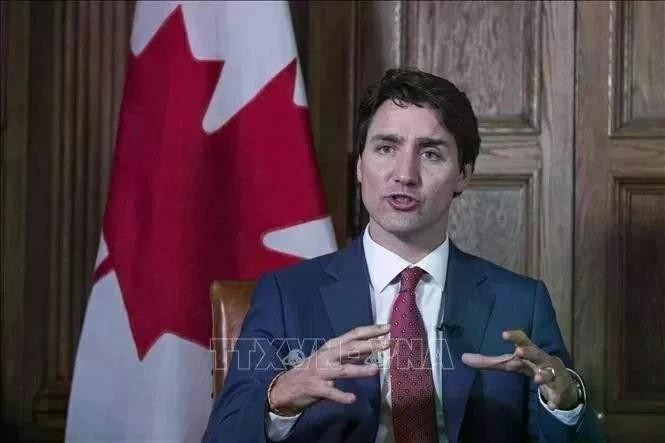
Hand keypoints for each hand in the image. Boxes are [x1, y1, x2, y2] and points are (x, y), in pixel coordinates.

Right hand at [268, 324, 390, 415]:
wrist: (287, 386)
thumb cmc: (313, 370)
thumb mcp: (330, 357)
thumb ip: (350, 354)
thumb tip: (371, 348)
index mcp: (331, 347)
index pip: (353, 335)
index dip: (371, 331)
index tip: (387, 328)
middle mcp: (327, 356)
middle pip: (350, 348)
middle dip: (370, 345)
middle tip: (387, 343)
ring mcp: (321, 372)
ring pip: (343, 370)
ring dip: (359, 369)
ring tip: (375, 370)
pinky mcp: (317, 389)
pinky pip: (331, 393)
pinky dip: (342, 396)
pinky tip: (352, 399)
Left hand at [461, 330, 578, 409]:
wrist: (559, 379)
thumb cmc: (529, 366)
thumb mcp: (509, 363)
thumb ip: (488, 362)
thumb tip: (462, 358)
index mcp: (528, 351)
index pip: (522, 340)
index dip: (514, 337)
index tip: (504, 335)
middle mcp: (541, 359)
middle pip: (536, 353)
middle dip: (530, 351)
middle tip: (520, 351)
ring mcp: (552, 373)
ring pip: (549, 372)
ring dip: (544, 375)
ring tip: (537, 379)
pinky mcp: (559, 388)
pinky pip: (558, 394)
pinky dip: (556, 399)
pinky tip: (552, 406)